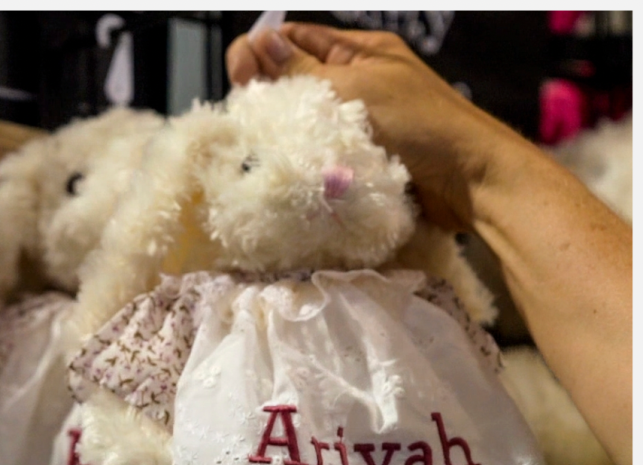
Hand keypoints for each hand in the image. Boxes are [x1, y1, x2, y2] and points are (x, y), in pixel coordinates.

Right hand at [224, 22, 520, 231]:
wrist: (468, 181)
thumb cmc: (423, 123)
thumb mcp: (361, 86)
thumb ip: (306, 70)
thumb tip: (261, 44)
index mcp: (360, 52)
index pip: (296, 39)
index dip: (262, 51)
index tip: (239, 73)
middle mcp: (354, 83)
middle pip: (291, 80)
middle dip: (263, 91)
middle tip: (245, 109)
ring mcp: (353, 125)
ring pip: (297, 121)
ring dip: (275, 128)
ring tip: (253, 138)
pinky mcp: (352, 162)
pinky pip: (312, 154)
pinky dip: (293, 158)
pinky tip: (275, 163)